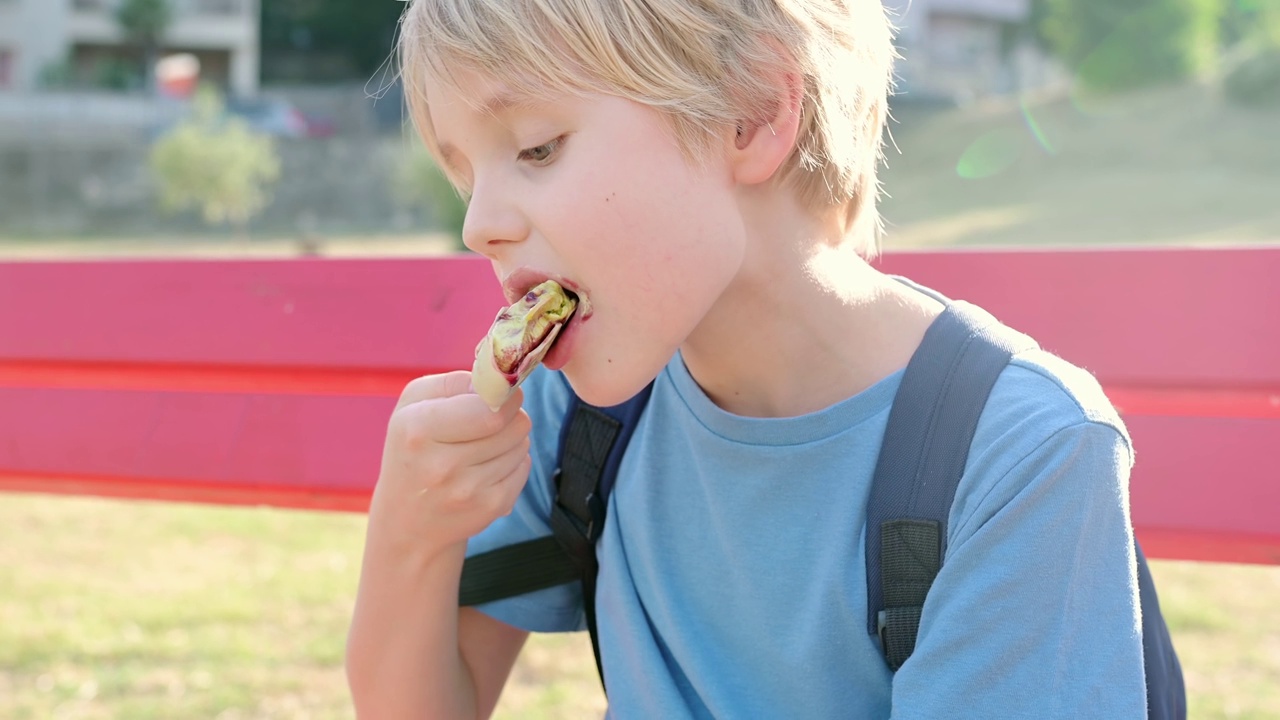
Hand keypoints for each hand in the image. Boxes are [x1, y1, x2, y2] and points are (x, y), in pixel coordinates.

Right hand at [368, 370, 532, 559]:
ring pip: (521, 444)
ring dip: (511, 438)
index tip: (500, 394)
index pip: (489, 408)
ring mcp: (468, 491)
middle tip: (493, 418)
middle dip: (511, 414)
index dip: (504, 396)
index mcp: (418, 430)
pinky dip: (514, 462)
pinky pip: (524, 468)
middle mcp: (441, 465)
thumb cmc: (413, 451)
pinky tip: (489, 467)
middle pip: (513, 424)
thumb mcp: (412, 406)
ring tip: (485, 445)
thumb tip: (496, 382)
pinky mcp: (490, 508)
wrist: (407, 523)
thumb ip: (452, 383)